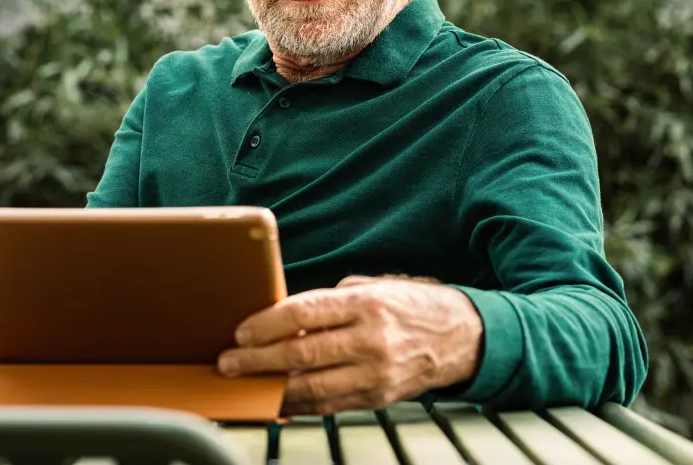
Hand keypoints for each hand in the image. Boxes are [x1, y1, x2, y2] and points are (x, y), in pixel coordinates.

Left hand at [216, 275, 483, 415]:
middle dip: (257, 360)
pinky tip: (277, 399)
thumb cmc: (413, 305)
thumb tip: (287, 315)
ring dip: (272, 387)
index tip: (242, 331)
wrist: (463, 337)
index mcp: (366, 304)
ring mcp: (376, 373)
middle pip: (302, 354)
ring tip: (245, 383)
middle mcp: (371, 340)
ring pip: (312, 387)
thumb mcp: (374, 287)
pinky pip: (329, 405)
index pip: (304, 313)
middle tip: (229, 362)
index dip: (267, 324)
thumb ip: (332, 301)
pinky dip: (299, 404)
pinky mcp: (378, 398)